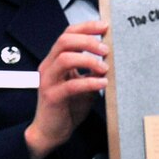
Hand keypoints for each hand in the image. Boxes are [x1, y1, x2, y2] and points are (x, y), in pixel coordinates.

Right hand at [24, 20, 109, 158]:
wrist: (51, 132)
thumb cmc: (66, 108)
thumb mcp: (83, 85)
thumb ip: (92, 72)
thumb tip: (110, 60)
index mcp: (55, 61)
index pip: (68, 34)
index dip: (86, 27)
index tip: (104, 26)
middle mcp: (49, 67)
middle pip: (64, 41)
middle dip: (88, 41)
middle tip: (106, 49)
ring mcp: (48, 81)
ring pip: (65, 58)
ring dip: (88, 60)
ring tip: (104, 67)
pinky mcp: (52, 96)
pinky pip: (70, 85)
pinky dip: (89, 82)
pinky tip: (102, 83)